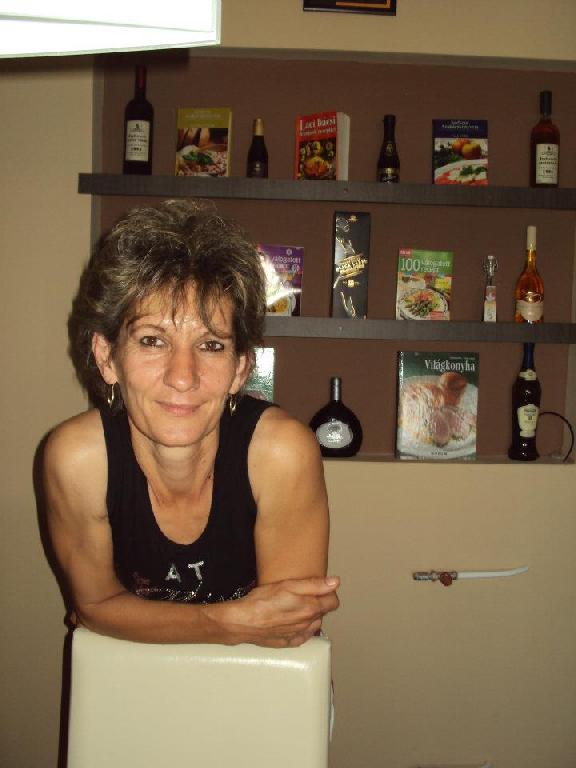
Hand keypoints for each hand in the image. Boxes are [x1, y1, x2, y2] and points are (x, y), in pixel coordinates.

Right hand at [222, 576, 339, 647]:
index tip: (319, 587)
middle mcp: (307, 624)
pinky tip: (291, 620)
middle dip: (318, 602)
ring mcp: (298, 635)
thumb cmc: (262, 601)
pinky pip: (302, 636)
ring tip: (295, 605)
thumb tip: (335, 582)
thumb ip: (314, 584)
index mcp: (310, 609)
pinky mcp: (287, 642)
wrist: (243, 622)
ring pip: (313, 624)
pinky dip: (301, 628)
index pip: (333, 602)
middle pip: (323, 612)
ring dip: (310, 615)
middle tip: (303, 593)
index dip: (328, 592)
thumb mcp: (289, 585)